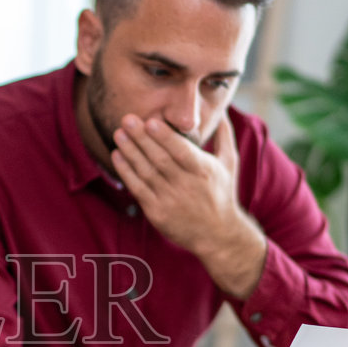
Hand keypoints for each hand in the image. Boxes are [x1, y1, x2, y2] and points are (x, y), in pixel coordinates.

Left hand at [111, 113, 244, 256]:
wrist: (217, 235)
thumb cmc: (222, 194)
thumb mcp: (229, 164)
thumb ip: (224, 136)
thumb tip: (221, 111)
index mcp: (203, 171)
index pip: (181, 151)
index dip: (165, 137)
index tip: (150, 121)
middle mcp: (186, 185)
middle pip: (160, 159)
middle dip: (142, 138)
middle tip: (126, 119)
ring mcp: (170, 200)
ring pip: (146, 172)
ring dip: (130, 152)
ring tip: (118, 134)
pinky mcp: (157, 212)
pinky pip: (138, 189)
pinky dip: (126, 172)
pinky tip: (117, 156)